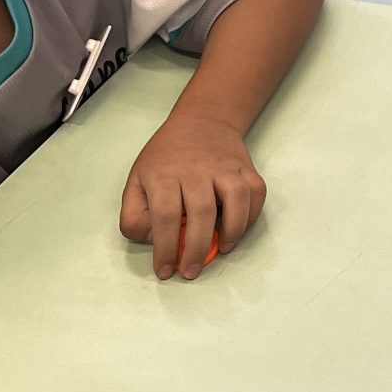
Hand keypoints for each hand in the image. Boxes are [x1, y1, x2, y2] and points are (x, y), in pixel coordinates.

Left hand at [120, 111, 267, 279]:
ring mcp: (225, 167)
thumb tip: (155, 241)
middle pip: (200, 212)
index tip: (165, 270)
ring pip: (236, 198)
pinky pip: (256, 192)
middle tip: (191, 271)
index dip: (165, 248)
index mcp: (164, 175)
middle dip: (197, 249)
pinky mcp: (246, 167)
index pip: (164, 216)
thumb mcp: (135, 182)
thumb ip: (135, 216)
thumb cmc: (165, 158)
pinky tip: (240, 228)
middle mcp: (196, 169)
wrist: (201, 121)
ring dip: (232, 230)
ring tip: (224, 249)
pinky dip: (252, 215)